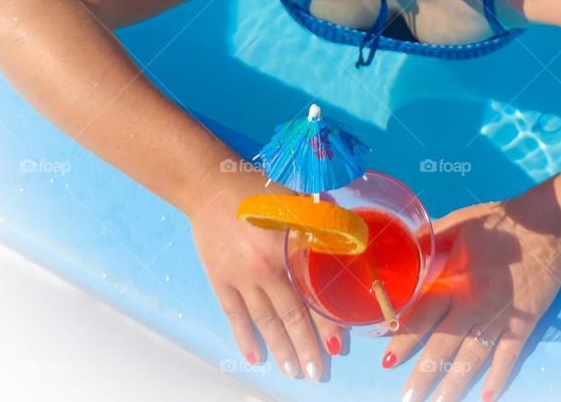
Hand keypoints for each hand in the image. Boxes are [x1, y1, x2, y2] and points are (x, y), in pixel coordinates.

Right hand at [189, 170, 344, 379]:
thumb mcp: (296, 200)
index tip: (337, 345)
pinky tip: (255, 357)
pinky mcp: (221, 281)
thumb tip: (349, 234)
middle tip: (316, 373)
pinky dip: (245, 338)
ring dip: (280, 349)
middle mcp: (268, 268)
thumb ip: (321, 220)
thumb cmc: (257, 190)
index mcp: (291, 246)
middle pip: (291, 315)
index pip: (314, 293)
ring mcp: (242, 277)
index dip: (327, 321)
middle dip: (306, 347)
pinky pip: (235, 316)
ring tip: (292, 371)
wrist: (211, 187)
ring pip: (266, 321)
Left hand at [381, 199, 560, 401]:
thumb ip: (432, 239)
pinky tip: (487, 397)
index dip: (403, 337)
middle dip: (423, 374)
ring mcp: (498, 317)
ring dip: (453, 384)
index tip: (386, 358)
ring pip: (471, 358)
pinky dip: (499, 377)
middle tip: (407, 398)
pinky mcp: (523, 323)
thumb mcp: (459, 222)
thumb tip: (405, 243)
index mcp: (454, 279)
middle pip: (442, 345)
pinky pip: (508, 355)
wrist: (545, 228)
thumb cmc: (499, 222)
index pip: (422, 315)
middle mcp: (472, 304)